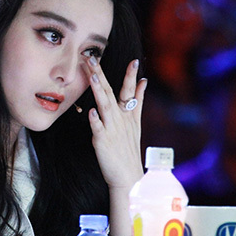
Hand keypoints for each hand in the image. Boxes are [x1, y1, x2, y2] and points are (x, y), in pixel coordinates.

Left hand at [83, 57, 146, 190]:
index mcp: (128, 114)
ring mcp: (112, 129)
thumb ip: (138, 100)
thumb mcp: (136, 122)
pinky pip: (98, 129)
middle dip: (102, 75)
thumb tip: (143, 81)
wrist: (128, 177)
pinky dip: (95, 120)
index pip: (129, 90)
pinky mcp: (103, 141)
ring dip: (99, 91)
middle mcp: (120, 119)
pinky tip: (91, 111)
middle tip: (92, 58)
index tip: (133, 60)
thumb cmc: (128, 149)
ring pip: (105, 106)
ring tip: (92, 76)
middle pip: (112, 93)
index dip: (130, 75)